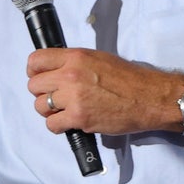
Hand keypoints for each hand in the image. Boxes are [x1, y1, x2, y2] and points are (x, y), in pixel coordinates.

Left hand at [26, 48, 183, 134]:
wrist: (149, 98)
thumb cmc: (129, 78)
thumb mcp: (98, 58)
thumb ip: (74, 63)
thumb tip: (56, 70)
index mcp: (75, 57)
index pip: (36, 60)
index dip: (34, 71)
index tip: (40, 77)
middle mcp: (70, 75)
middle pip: (34, 86)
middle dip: (42, 93)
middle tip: (56, 97)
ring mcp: (73, 97)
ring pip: (40, 106)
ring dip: (49, 110)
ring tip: (64, 110)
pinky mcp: (79, 118)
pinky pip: (52, 124)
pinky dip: (58, 126)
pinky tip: (69, 122)